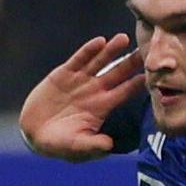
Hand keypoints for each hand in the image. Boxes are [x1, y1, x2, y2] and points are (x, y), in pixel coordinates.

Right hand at [20, 33, 145, 160]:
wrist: (35, 133)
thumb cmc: (60, 144)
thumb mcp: (77, 147)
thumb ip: (93, 145)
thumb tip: (109, 145)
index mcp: (102, 107)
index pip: (123, 93)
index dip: (136, 84)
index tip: (150, 76)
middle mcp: (94, 91)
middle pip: (116, 73)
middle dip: (130, 62)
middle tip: (146, 51)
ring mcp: (80, 81)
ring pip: (99, 62)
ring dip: (111, 50)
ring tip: (124, 38)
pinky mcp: (63, 74)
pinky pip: (78, 60)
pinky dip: (88, 51)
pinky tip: (99, 42)